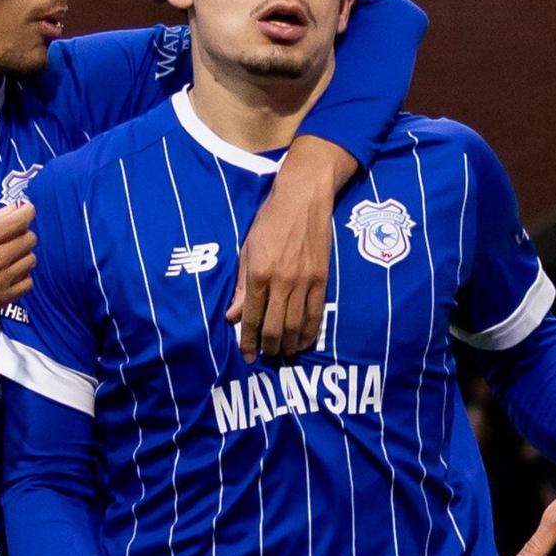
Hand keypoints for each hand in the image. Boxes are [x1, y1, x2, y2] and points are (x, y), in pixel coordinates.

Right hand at [0, 203, 36, 372]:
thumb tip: (11, 209)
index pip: (21, 219)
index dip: (27, 211)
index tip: (25, 210)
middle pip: (29, 239)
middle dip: (22, 232)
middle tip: (8, 236)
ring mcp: (1, 281)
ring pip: (30, 260)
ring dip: (22, 254)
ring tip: (4, 256)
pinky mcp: (3, 300)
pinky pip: (28, 283)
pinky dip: (22, 276)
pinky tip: (7, 274)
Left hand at [229, 138, 347, 361]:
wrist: (304, 199)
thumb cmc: (270, 221)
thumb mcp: (248, 250)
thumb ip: (242, 286)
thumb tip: (233, 316)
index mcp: (259, 274)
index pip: (251, 318)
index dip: (248, 341)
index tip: (247, 355)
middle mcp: (281, 282)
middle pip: (274, 328)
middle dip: (268, 348)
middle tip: (266, 357)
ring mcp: (304, 283)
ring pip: (295, 326)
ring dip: (288, 345)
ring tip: (283, 354)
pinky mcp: (322, 280)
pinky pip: (315, 315)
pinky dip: (308, 333)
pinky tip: (303, 342)